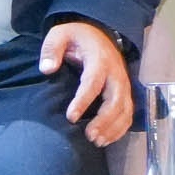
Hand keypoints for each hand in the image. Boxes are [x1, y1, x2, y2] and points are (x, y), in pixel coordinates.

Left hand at [40, 21, 131, 145]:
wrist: (98, 33)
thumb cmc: (76, 36)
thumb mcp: (59, 35)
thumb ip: (51, 50)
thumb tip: (46, 69)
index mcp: (99, 60)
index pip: (92, 83)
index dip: (83, 101)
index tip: (70, 117)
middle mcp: (115, 74)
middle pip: (115, 101)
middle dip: (104, 120)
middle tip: (89, 136)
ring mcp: (123, 84)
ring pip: (124, 109)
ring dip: (113, 127)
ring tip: (97, 142)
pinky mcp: (124, 92)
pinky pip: (128, 112)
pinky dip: (121, 127)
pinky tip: (107, 139)